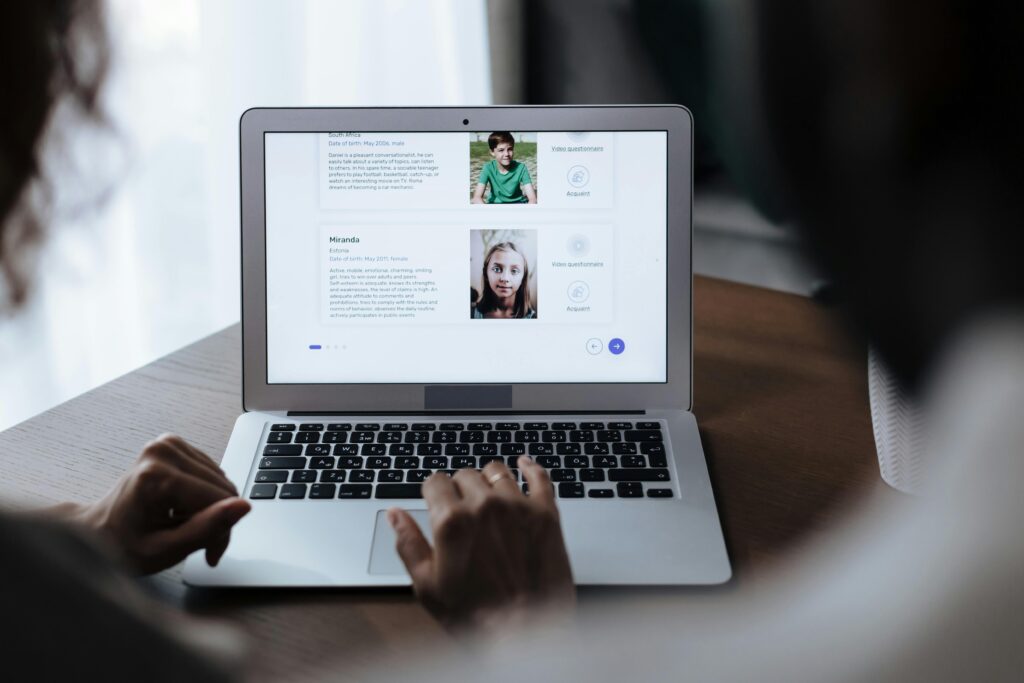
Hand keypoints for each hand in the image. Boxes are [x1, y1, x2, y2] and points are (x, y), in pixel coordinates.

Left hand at [70, 434, 250, 573]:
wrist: (98, 530)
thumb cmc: (124, 546)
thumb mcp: (165, 551)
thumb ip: (206, 529)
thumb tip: (242, 507)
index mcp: (156, 475)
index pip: (218, 500)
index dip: (221, 531)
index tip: (210, 554)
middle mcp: (163, 450)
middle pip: (223, 487)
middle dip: (219, 519)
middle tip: (202, 545)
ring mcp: (168, 443)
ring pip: (221, 480)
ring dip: (214, 508)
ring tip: (187, 527)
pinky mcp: (175, 444)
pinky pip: (212, 473)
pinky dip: (207, 495)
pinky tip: (185, 509)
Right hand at [388, 456, 574, 631]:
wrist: (525, 633)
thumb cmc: (475, 616)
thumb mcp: (427, 585)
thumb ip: (408, 543)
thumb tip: (394, 515)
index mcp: (452, 520)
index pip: (435, 481)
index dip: (433, 492)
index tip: (436, 500)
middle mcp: (485, 505)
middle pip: (465, 475)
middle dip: (459, 487)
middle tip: (462, 507)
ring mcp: (518, 506)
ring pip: (498, 472)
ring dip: (489, 479)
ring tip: (488, 493)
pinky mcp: (546, 514)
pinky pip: (539, 477)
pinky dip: (531, 468)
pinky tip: (525, 465)